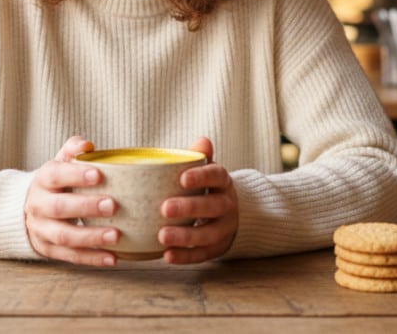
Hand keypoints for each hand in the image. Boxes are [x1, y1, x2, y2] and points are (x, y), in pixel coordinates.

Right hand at [24, 136, 119, 265]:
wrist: (27, 209)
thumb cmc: (56, 183)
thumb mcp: (60, 164)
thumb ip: (72, 151)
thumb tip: (87, 145)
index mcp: (43, 180)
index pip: (55, 175)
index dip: (75, 175)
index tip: (99, 175)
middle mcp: (38, 205)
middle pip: (59, 208)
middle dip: (86, 207)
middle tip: (112, 205)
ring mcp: (41, 230)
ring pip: (64, 236)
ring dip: (90, 237)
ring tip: (116, 235)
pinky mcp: (48, 249)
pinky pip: (70, 256)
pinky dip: (92, 258)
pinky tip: (113, 257)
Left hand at [159, 136, 238, 263]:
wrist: (233, 213)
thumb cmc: (209, 188)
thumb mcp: (208, 170)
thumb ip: (201, 158)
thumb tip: (202, 141)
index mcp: (223, 182)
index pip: (217, 176)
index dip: (202, 177)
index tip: (182, 178)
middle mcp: (227, 205)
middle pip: (213, 206)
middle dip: (190, 208)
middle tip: (165, 208)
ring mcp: (224, 229)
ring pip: (209, 234)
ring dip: (185, 236)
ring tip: (162, 235)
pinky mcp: (218, 248)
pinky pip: (203, 254)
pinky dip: (185, 256)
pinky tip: (167, 255)